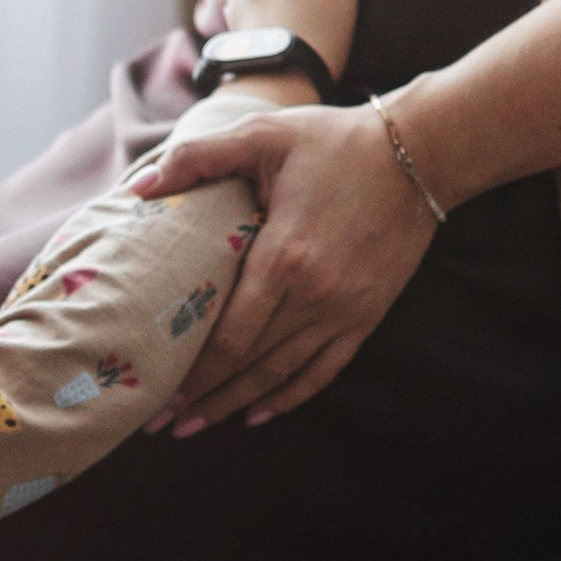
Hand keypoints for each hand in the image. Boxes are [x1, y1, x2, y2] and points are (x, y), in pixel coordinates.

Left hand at [133, 98, 433, 428]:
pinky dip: (291, 396)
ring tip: (198, 426)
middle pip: (249, 365)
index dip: (190, 371)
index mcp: (283, 257)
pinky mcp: (367, 315)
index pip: (228, 336)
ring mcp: (345, 310)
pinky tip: (259, 413)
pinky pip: (325, 370)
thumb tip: (141, 187)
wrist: (420, 154)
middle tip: (163, 423)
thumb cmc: (335, 141)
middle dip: (202, 397)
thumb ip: (198, 157)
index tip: (157, 392)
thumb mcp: (263, 133)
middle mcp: (315, 295)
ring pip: (282, 375)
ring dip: (237, 405)